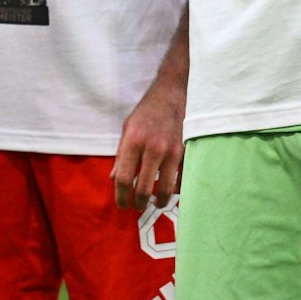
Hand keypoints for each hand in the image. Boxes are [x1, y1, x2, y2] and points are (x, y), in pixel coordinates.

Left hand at [112, 74, 183, 209]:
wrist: (173, 93)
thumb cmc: (147, 111)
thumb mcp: (127, 128)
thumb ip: (121, 155)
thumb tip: (114, 179)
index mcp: (134, 141)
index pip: (123, 178)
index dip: (120, 196)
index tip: (122, 205)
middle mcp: (153, 148)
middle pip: (143, 188)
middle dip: (139, 203)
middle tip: (137, 206)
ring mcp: (172, 151)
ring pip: (166, 189)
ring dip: (160, 201)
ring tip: (156, 202)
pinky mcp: (187, 152)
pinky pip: (182, 179)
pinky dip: (176, 188)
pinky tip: (171, 189)